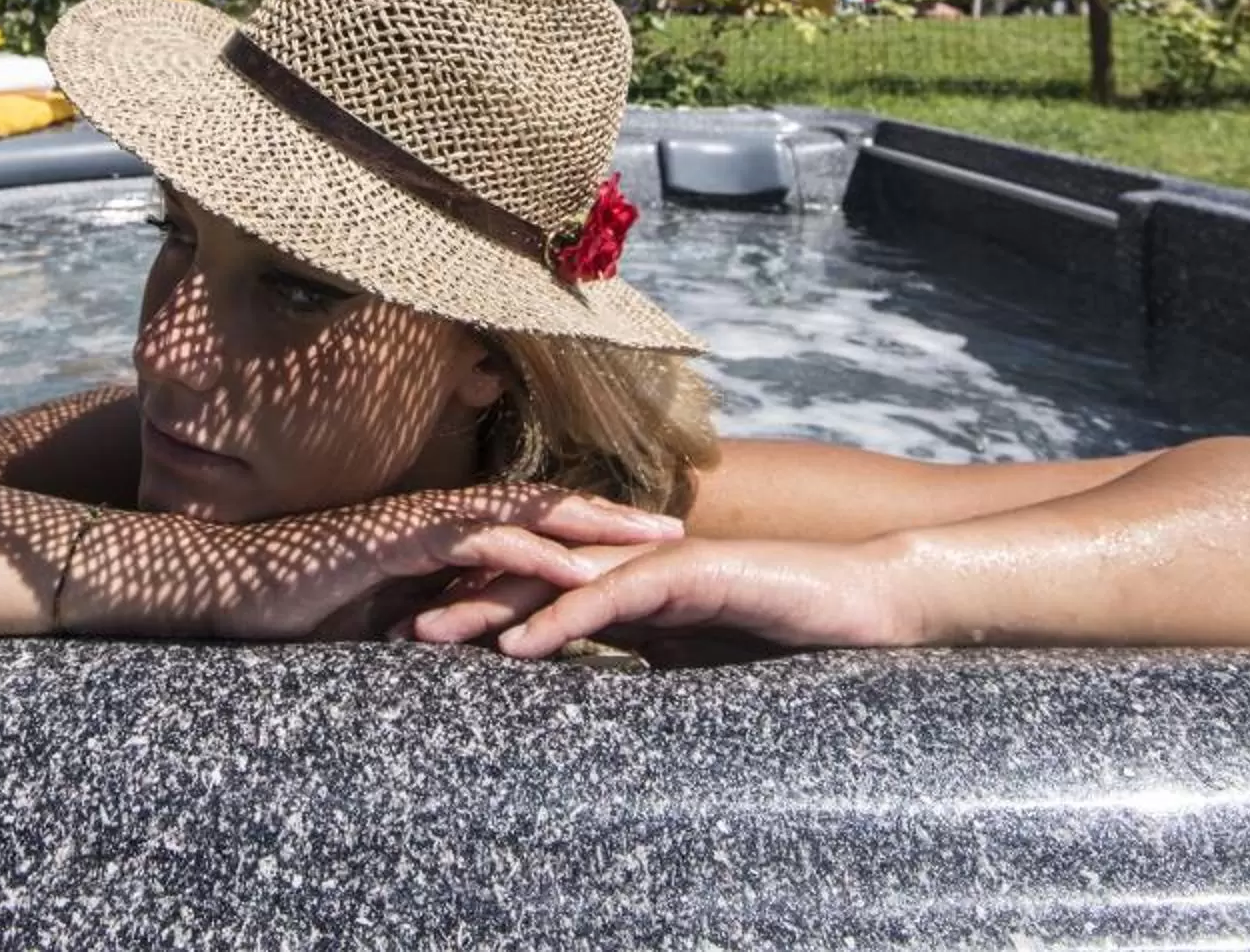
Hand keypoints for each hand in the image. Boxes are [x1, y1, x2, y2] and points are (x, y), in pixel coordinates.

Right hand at [57, 485, 683, 641]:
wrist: (223, 589)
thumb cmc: (292, 605)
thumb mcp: (379, 620)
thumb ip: (428, 619)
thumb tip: (475, 640)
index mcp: (437, 532)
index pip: (526, 519)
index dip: (584, 523)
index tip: (640, 535)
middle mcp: (437, 516)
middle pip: (543, 504)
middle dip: (612, 513)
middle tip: (677, 522)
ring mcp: (421, 522)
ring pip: (525, 511)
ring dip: (594, 523)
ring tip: (653, 537)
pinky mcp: (399, 539)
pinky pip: (478, 540)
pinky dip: (532, 550)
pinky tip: (576, 564)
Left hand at [406, 536, 926, 659]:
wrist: (868, 600)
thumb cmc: (788, 627)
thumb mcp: (695, 654)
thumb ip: (642, 656)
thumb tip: (592, 690)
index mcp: (623, 578)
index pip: (530, 588)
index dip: (468, 607)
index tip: (406, 636)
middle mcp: (629, 558)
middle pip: (522, 574)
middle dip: (451, 600)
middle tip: (381, 630)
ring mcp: (656, 558)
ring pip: (553, 578)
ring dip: (485, 609)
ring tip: (425, 637)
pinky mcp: (691, 571)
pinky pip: (615, 596)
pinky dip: (563, 619)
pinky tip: (520, 647)